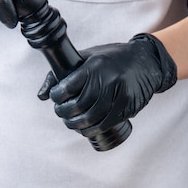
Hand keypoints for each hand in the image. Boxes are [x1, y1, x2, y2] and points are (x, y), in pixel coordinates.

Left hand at [38, 33, 176, 137]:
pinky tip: (86, 129)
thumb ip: (63, 72)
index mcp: (94, 65)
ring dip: (76, 125)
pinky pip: (105, 123)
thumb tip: (41, 96)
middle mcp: (107, 79)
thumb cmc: (111, 59)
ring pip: (91, 118)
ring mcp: (119, 94)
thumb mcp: (87, 57)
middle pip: (78, 106)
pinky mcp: (128, 106)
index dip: (57, 97)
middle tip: (61, 113)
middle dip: (64, 113)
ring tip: (72, 123)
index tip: (55, 98)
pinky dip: (92, 130)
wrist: (146, 61)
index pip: (67, 87)